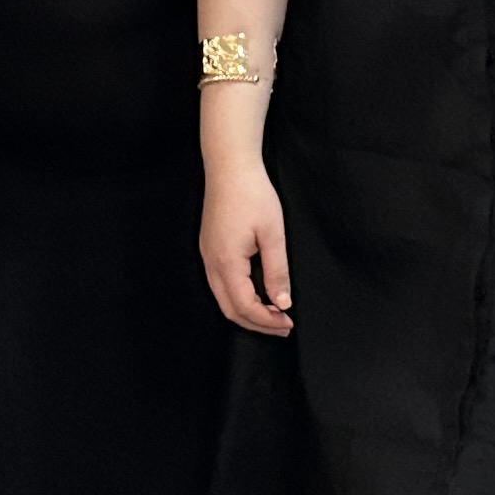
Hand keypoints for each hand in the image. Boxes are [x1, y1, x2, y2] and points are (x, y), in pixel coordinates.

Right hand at [200, 162, 294, 335]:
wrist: (229, 166)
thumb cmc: (252, 194)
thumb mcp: (273, 234)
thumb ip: (277, 271)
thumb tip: (282, 302)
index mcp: (227, 262)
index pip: (245, 306)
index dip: (267, 320)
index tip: (287, 323)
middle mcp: (211, 263)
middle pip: (230, 309)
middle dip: (257, 323)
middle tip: (282, 327)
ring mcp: (207, 256)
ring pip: (223, 298)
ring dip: (247, 311)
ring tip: (273, 314)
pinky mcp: (209, 248)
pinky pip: (220, 284)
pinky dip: (239, 297)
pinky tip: (257, 294)